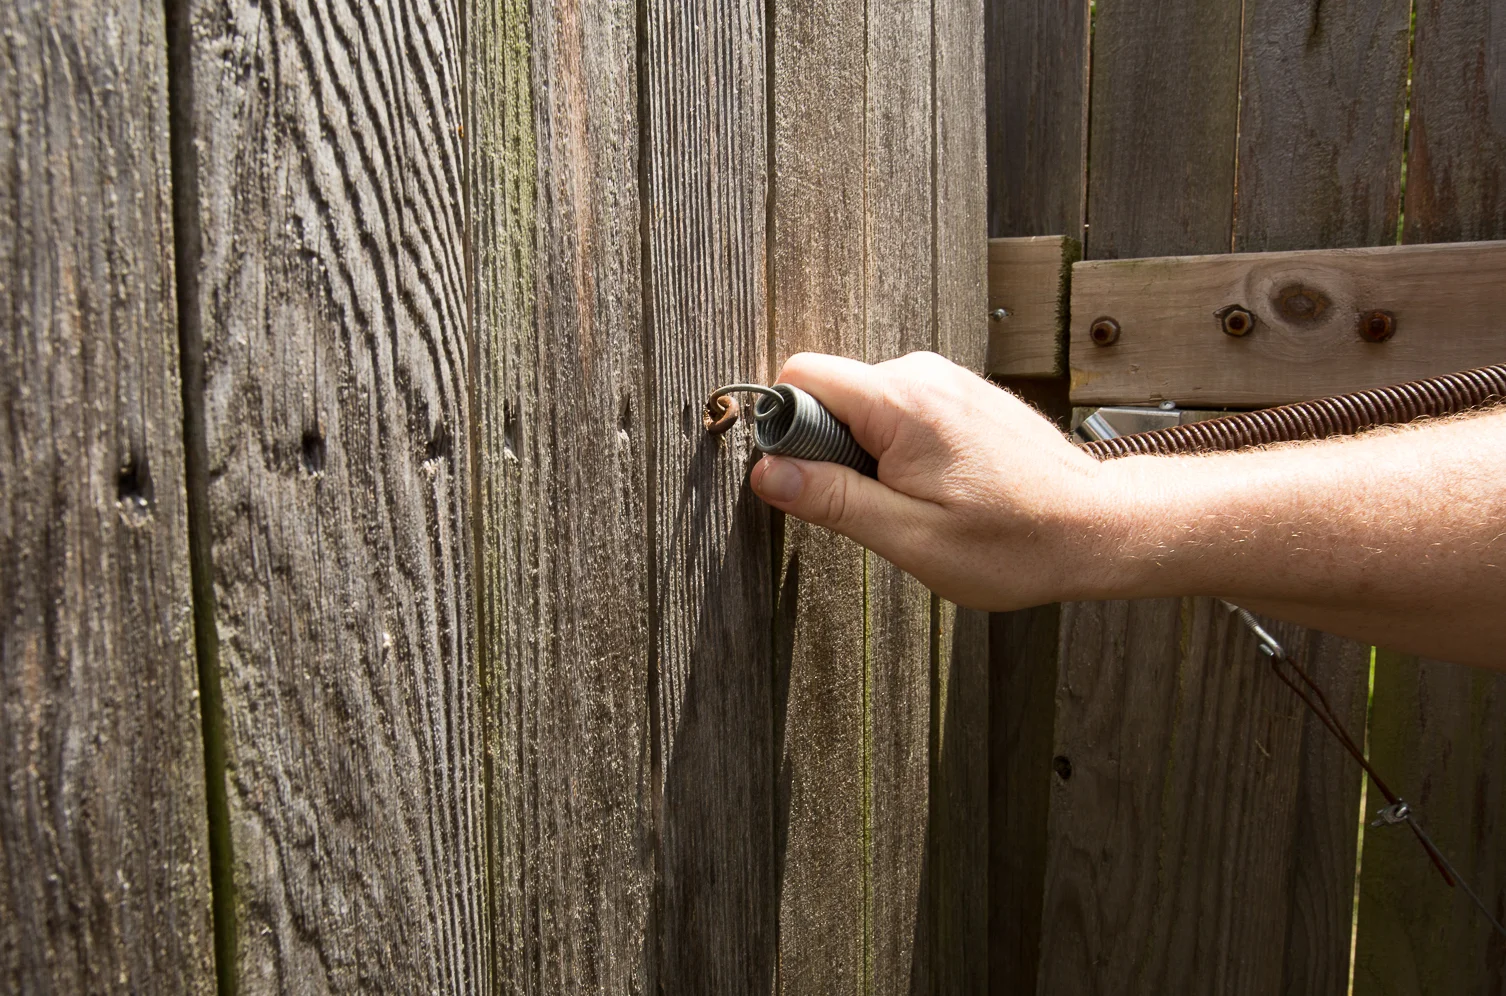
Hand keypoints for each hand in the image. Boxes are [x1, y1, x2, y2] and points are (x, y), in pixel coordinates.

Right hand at [749, 351, 1124, 609]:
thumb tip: (768, 473)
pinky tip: (938, 488)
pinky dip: (897, 449)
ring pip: (864, 406)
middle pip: (830, 392)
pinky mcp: (959, 393)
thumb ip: (833, 500)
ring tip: (916, 502)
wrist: (1097, 527)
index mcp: (902, 402)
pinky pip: (897, 410)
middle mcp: (922, 373)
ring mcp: (945, 378)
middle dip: (829, 450)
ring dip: (867, 455)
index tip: (805, 479)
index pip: (801, 375)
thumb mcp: (911, 538)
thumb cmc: (1015, 542)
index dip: (785, 427)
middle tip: (875, 506)